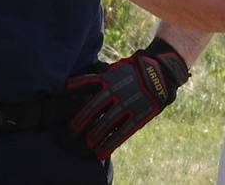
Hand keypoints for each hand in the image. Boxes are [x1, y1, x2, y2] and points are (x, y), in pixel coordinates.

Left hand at [64, 38, 189, 158]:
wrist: (158, 74)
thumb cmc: (128, 72)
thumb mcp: (109, 72)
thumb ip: (90, 81)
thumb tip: (66, 87)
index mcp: (109, 82)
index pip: (89, 102)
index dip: (77, 116)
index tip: (66, 126)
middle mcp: (118, 94)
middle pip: (95, 114)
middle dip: (80, 129)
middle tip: (68, 140)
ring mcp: (129, 105)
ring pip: (108, 124)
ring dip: (94, 138)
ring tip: (83, 149)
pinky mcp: (140, 115)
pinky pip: (123, 132)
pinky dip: (111, 143)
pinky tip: (101, 153)